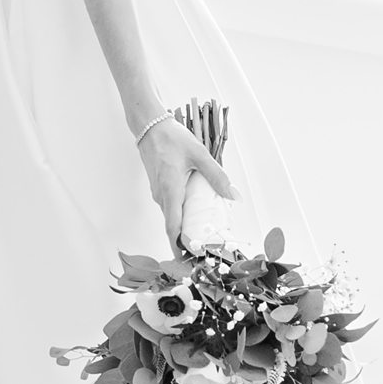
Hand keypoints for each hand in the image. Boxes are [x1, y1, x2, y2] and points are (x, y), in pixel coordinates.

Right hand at [136, 114, 232, 253]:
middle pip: (173, 226)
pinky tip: (195, 209)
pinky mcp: (158, 187)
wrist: (149, 125)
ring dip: (184, 226)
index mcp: (170, 191)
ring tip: (202, 232)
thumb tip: (233, 195)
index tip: (190, 258)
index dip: (180, 246)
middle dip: (186, 240)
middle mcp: (161, 196)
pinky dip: (180, 214)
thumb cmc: (171, 138)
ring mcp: (158, 192)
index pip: (173, 228)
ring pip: (171, 216)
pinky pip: (170, 206)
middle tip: (205, 248)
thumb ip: (216, 176)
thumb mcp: (199, 155)